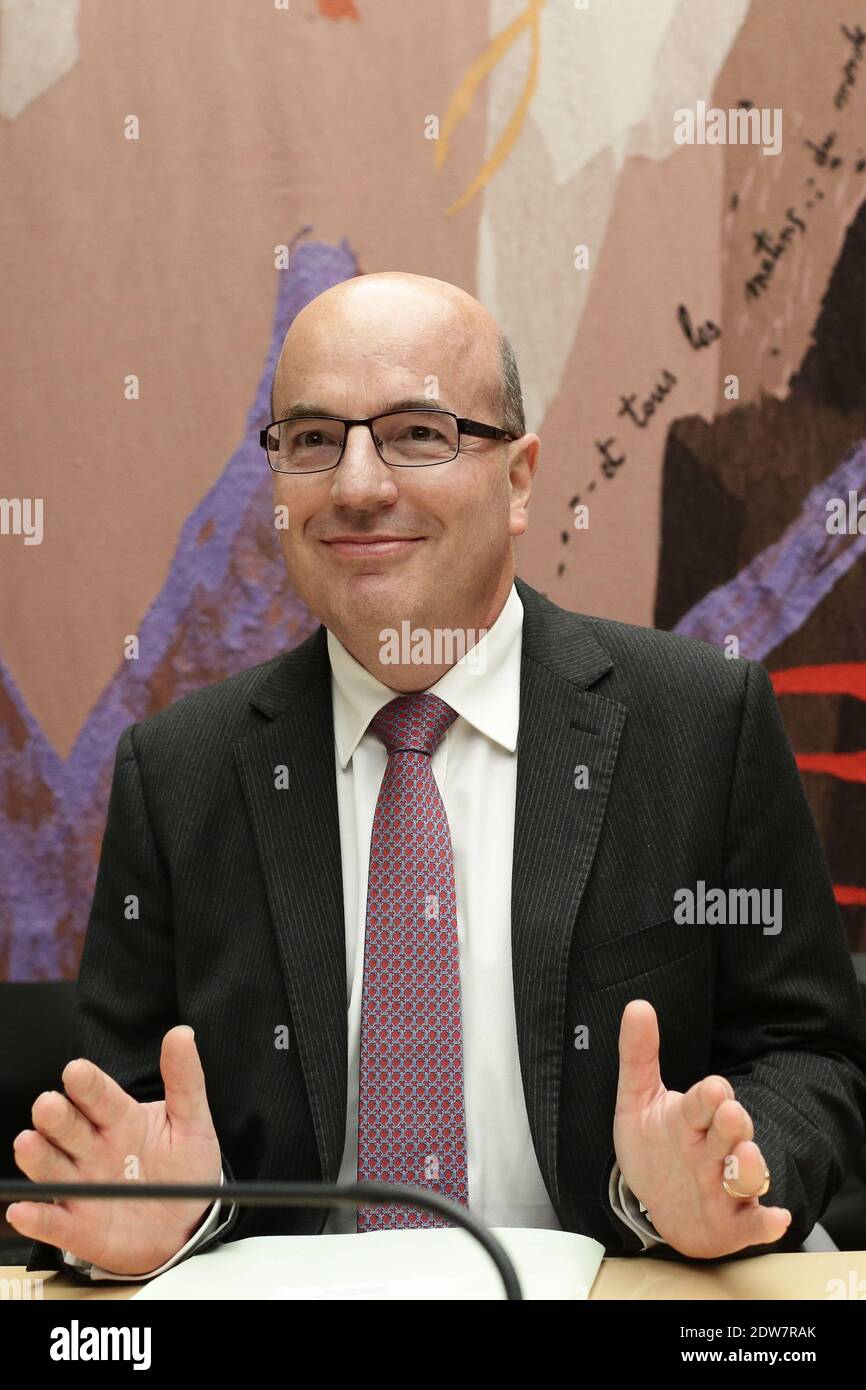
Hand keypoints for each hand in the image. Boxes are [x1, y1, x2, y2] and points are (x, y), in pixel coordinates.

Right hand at [7, 1025, 220, 1275]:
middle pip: (69, 1127)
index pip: (100, 1096)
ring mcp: (83, 1186)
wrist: (188, 1224)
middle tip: (48, 1105)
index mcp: (120, 1119)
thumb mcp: (193, 1122)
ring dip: (38, 1157)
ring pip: (53, 1168)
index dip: (88, 1084)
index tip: (76, 1071)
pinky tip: (24, 1209)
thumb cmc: (186, 1169)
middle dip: (56, 1116)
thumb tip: (182, 1034)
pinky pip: (54, 1222)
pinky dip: (38, 1217)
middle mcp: (93, 1149)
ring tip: (28, 1144)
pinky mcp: (77, 1226)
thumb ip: (185, 1080)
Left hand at [613, 999, 792, 1257]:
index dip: (710, 1096)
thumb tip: (637, 1006)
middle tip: (729, 1114)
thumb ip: (638, 1056)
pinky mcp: (735, 1221)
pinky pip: (756, 1222)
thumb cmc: (653, 1148)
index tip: (713, 1089)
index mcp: (692, 1118)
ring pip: (748, 1174)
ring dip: (749, 1167)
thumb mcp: (636, 1101)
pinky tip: (775, 1218)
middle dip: (732, 1123)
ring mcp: (727, 1185)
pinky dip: (767, 1222)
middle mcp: (714, 1149)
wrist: (659, 1204)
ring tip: (745, 1158)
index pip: (706, 1101)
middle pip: (732, 1131)